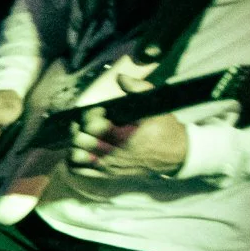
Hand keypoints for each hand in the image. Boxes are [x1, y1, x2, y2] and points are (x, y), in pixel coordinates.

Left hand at [71, 67, 188, 176]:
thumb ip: (138, 89)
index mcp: (126, 136)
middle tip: (86, 121)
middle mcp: (115, 153)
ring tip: (82, 134)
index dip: (91, 115)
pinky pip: (80, 169)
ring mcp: (109, 165)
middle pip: (81, 140)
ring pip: (76, 156)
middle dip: (80, 128)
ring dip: (75, 143)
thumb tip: (120, 77)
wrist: (176, 154)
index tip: (98, 111)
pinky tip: (80, 148)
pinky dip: (74, 159)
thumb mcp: (156, 106)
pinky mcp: (107, 173)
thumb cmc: (164, 128)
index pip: (93, 126)